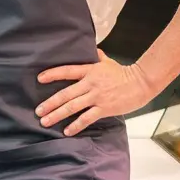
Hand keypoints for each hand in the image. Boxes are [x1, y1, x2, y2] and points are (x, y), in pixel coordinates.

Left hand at [36, 51, 157, 136]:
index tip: (39, 79)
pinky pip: (87, 118)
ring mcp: (96, 97)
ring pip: (73, 107)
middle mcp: (90, 84)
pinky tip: (67, 130)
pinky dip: (76, 125)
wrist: (141, 83)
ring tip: (45, 121)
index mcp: (90, 71)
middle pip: (66, 94)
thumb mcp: (108, 62)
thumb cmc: (124, 73)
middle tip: (38, 111)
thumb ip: (98, 56)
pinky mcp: (104, 108)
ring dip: (57, 114)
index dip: (52, 74)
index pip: (67, 71)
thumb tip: (93, 49)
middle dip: (50, 103)